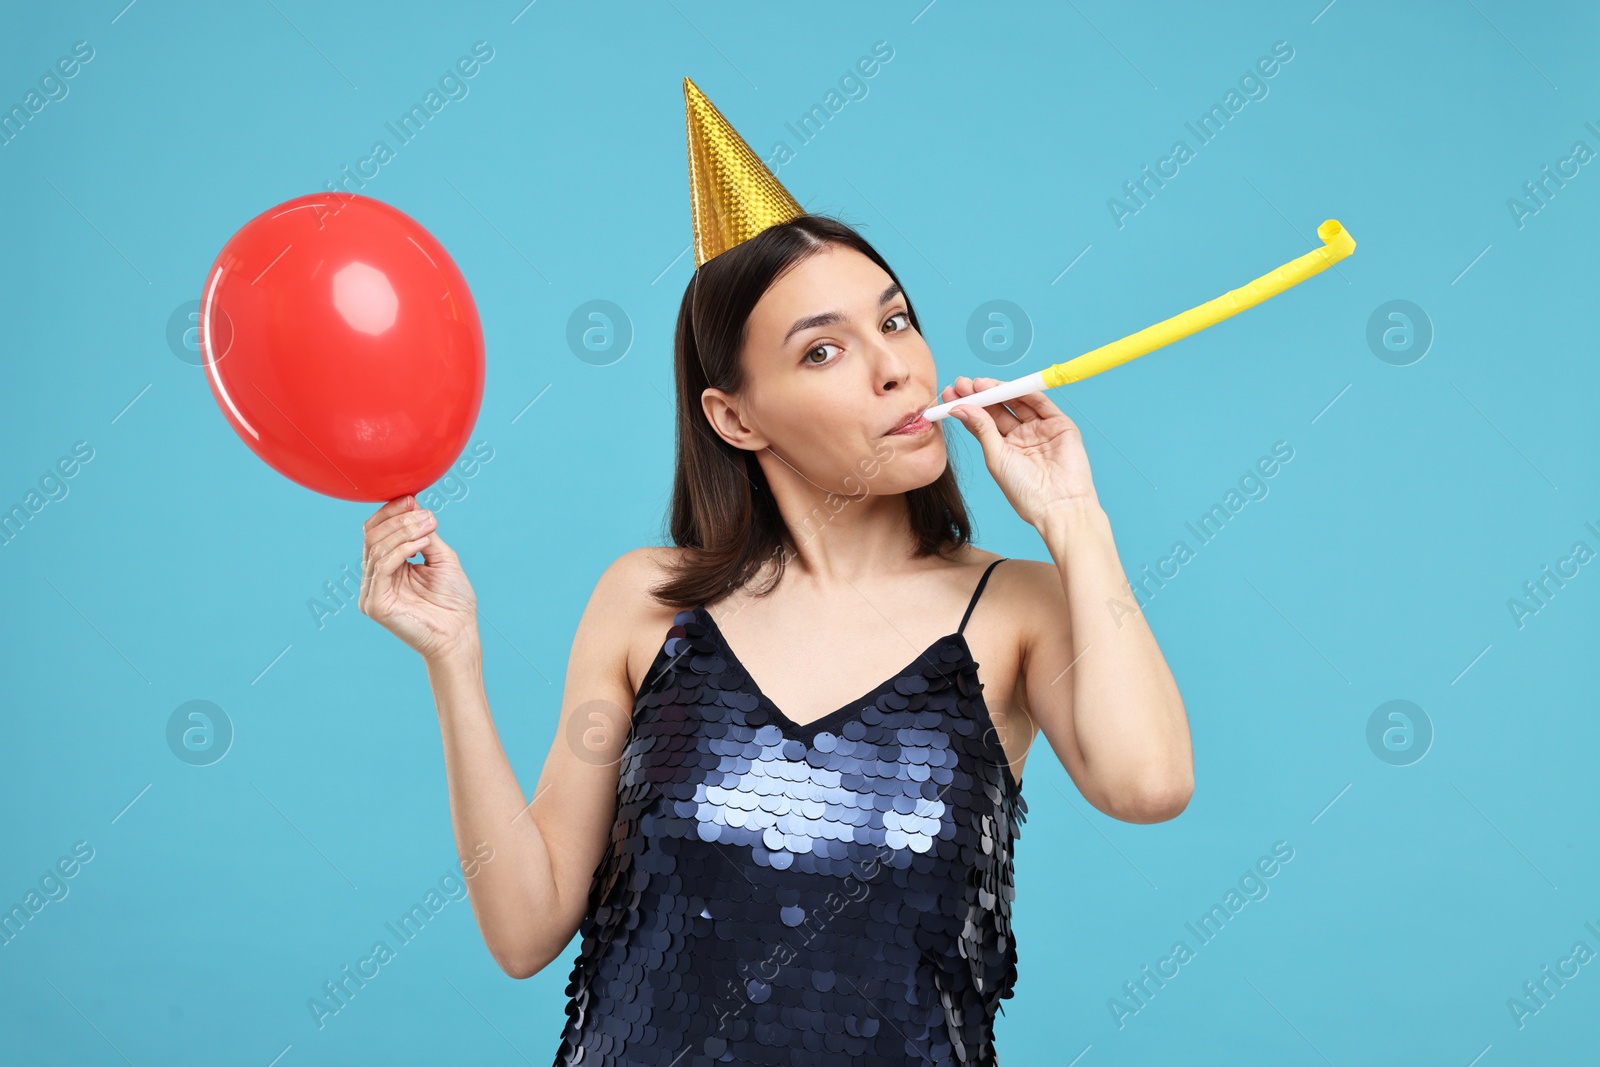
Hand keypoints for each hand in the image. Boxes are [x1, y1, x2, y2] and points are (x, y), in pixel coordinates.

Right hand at [359, 495, 478, 663]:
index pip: (376, 532)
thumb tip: (414, 505)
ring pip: (376, 548)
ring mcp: (371, 592)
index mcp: (387, 567)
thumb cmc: (453, 601)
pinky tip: (423, 544)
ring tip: (429, 527)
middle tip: (426, 515)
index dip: (390, 512)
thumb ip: (425, 534)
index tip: (412, 498)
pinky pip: (382, 567)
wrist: (460, 634)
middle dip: (400, 520)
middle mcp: (375, 578)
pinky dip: (402, 549)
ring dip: (404, 531)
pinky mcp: (375, 604)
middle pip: (372, 536)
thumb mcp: (441, 557)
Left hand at [941, 376, 1099, 526]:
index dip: (967, 405)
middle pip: (998, 408)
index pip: (983, 420)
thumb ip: (981, 429)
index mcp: (1004, 448)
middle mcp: (1022, 436)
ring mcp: (1041, 429)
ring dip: (998, 390)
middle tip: (961, 384)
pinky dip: (1024, 392)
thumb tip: (959, 407)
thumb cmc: (1025, 491)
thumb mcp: (996, 457)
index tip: (950, 394)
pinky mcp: (1060, 425)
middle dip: (979, 394)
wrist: (1057, 505)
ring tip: (978, 384)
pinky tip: (1004, 387)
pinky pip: (1041, 403)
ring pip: (1017, 402)